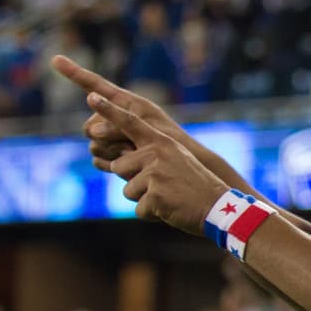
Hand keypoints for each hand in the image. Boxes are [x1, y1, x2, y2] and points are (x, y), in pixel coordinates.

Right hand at [51, 55, 189, 174]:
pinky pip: (97, 161)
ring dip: (111, 151)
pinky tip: (123, 166)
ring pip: (93, 145)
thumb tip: (93, 131)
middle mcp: (113, 118)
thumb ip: (117, 122)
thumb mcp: (145, 125)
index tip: (54, 59)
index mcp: (123, 102)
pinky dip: (108, 164)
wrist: (179, 169)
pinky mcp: (113, 159)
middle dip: (105, 135)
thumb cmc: (169, 141)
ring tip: (134, 154)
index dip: (73, 72)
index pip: (94, 84)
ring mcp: (112, 140)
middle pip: (89, 125)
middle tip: (128, 141)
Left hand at [87, 93, 225, 234]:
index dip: (108, 110)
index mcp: (162, 141)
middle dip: (134, 182)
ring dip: (143, 200)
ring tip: (168, 198)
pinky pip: (138, 209)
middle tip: (163, 187)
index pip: (130, 123)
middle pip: (119, 167)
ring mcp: (156, 174)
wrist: (219, 207)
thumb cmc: (195, 187)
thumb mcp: (175, 161)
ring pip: (127, 190)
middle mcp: (156, 153)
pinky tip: (170, 210)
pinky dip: (151, 215)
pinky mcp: (155, 196)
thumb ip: (147, 156)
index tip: (91, 96)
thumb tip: (111, 161)